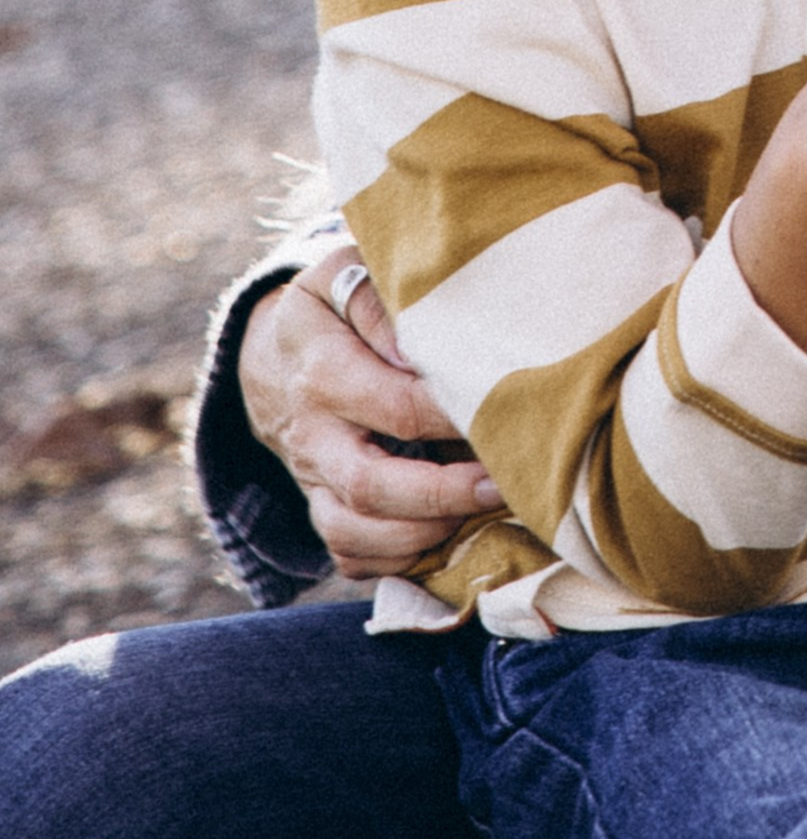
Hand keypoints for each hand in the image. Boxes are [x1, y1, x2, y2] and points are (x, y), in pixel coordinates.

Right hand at [237, 251, 501, 582]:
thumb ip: (380, 303)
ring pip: (354, 534)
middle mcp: (312, 437)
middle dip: (442, 495)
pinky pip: (350, 558)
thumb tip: (422, 348)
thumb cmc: (328, 310)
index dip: (453, 419)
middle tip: (503, 484)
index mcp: (322, 372)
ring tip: (482, 512)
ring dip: (423, 535)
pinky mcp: (320, 510)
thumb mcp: (341, 276)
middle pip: (370, 486)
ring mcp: (311, 482)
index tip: (505, 414)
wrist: (269, 358)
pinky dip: (397, 562)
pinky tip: (446, 540)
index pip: (396, 408)